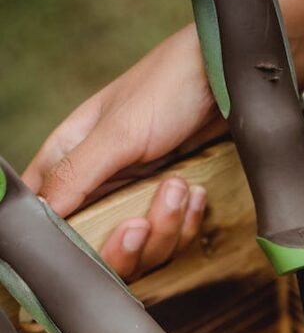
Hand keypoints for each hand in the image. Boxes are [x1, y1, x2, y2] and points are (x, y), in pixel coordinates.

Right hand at [22, 0, 303, 277]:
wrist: (229, 82)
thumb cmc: (167, 89)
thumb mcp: (117, 133)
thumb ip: (77, 174)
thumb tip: (45, 211)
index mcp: (70, 159)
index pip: (50, 211)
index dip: (69, 237)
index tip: (100, 233)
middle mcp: (100, 184)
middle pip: (98, 248)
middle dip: (126, 244)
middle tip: (142, 222)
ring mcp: (137, 198)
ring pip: (141, 250)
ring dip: (166, 227)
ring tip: (180, 188)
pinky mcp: (171, 208)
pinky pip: (174, 241)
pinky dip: (188, 224)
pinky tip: (198, 196)